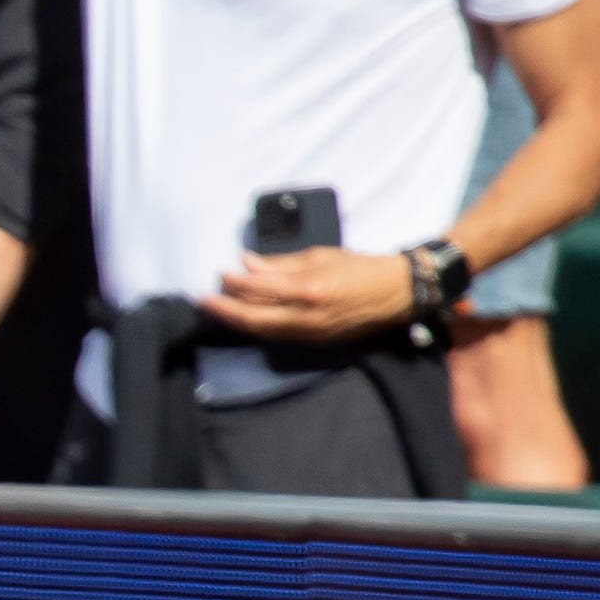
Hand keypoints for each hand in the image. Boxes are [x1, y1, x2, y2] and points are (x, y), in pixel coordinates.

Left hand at [201, 242, 411, 340]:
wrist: (396, 294)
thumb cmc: (359, 268)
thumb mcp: (319, 256)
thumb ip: (279, 263)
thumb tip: (245, 263)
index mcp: (306, 289)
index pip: (257, 287)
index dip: (234, 281)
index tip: (220, 273)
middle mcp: (304, 315)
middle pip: (252, 316)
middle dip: (224, 309)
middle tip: (203, 300)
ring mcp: (308, 333)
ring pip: (261, 330)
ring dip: (236, 321)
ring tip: (217, 309)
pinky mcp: (314, 342)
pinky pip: (276, 337)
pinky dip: (257, 328)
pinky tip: (244, 319)